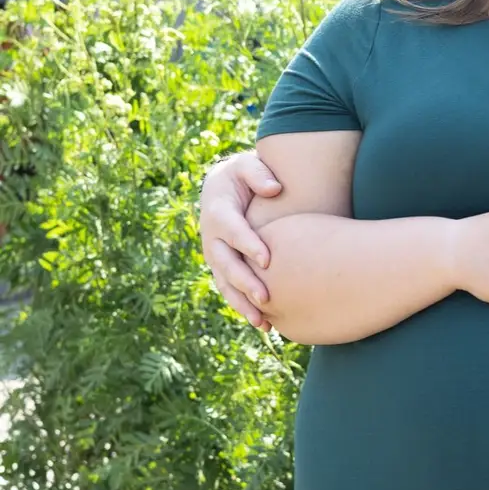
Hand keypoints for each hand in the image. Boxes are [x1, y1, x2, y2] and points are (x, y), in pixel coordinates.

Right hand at [200, 152, 282, 326]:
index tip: (267, 259)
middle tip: (265, 297)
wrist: (224, 187)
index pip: (233, 230)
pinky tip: (263, 324)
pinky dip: (243, 307)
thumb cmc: (242, 175)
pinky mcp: (222, 267)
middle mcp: (212, 238)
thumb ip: (258, 173)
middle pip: (226, 263)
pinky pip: (230, 290)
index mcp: (218, 212)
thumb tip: (274, 188)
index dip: (248, 244)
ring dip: (242, 304)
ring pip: (225, 283)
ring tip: (262, 322)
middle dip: (244, 282)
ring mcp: (215, 255)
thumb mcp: (246, 165)